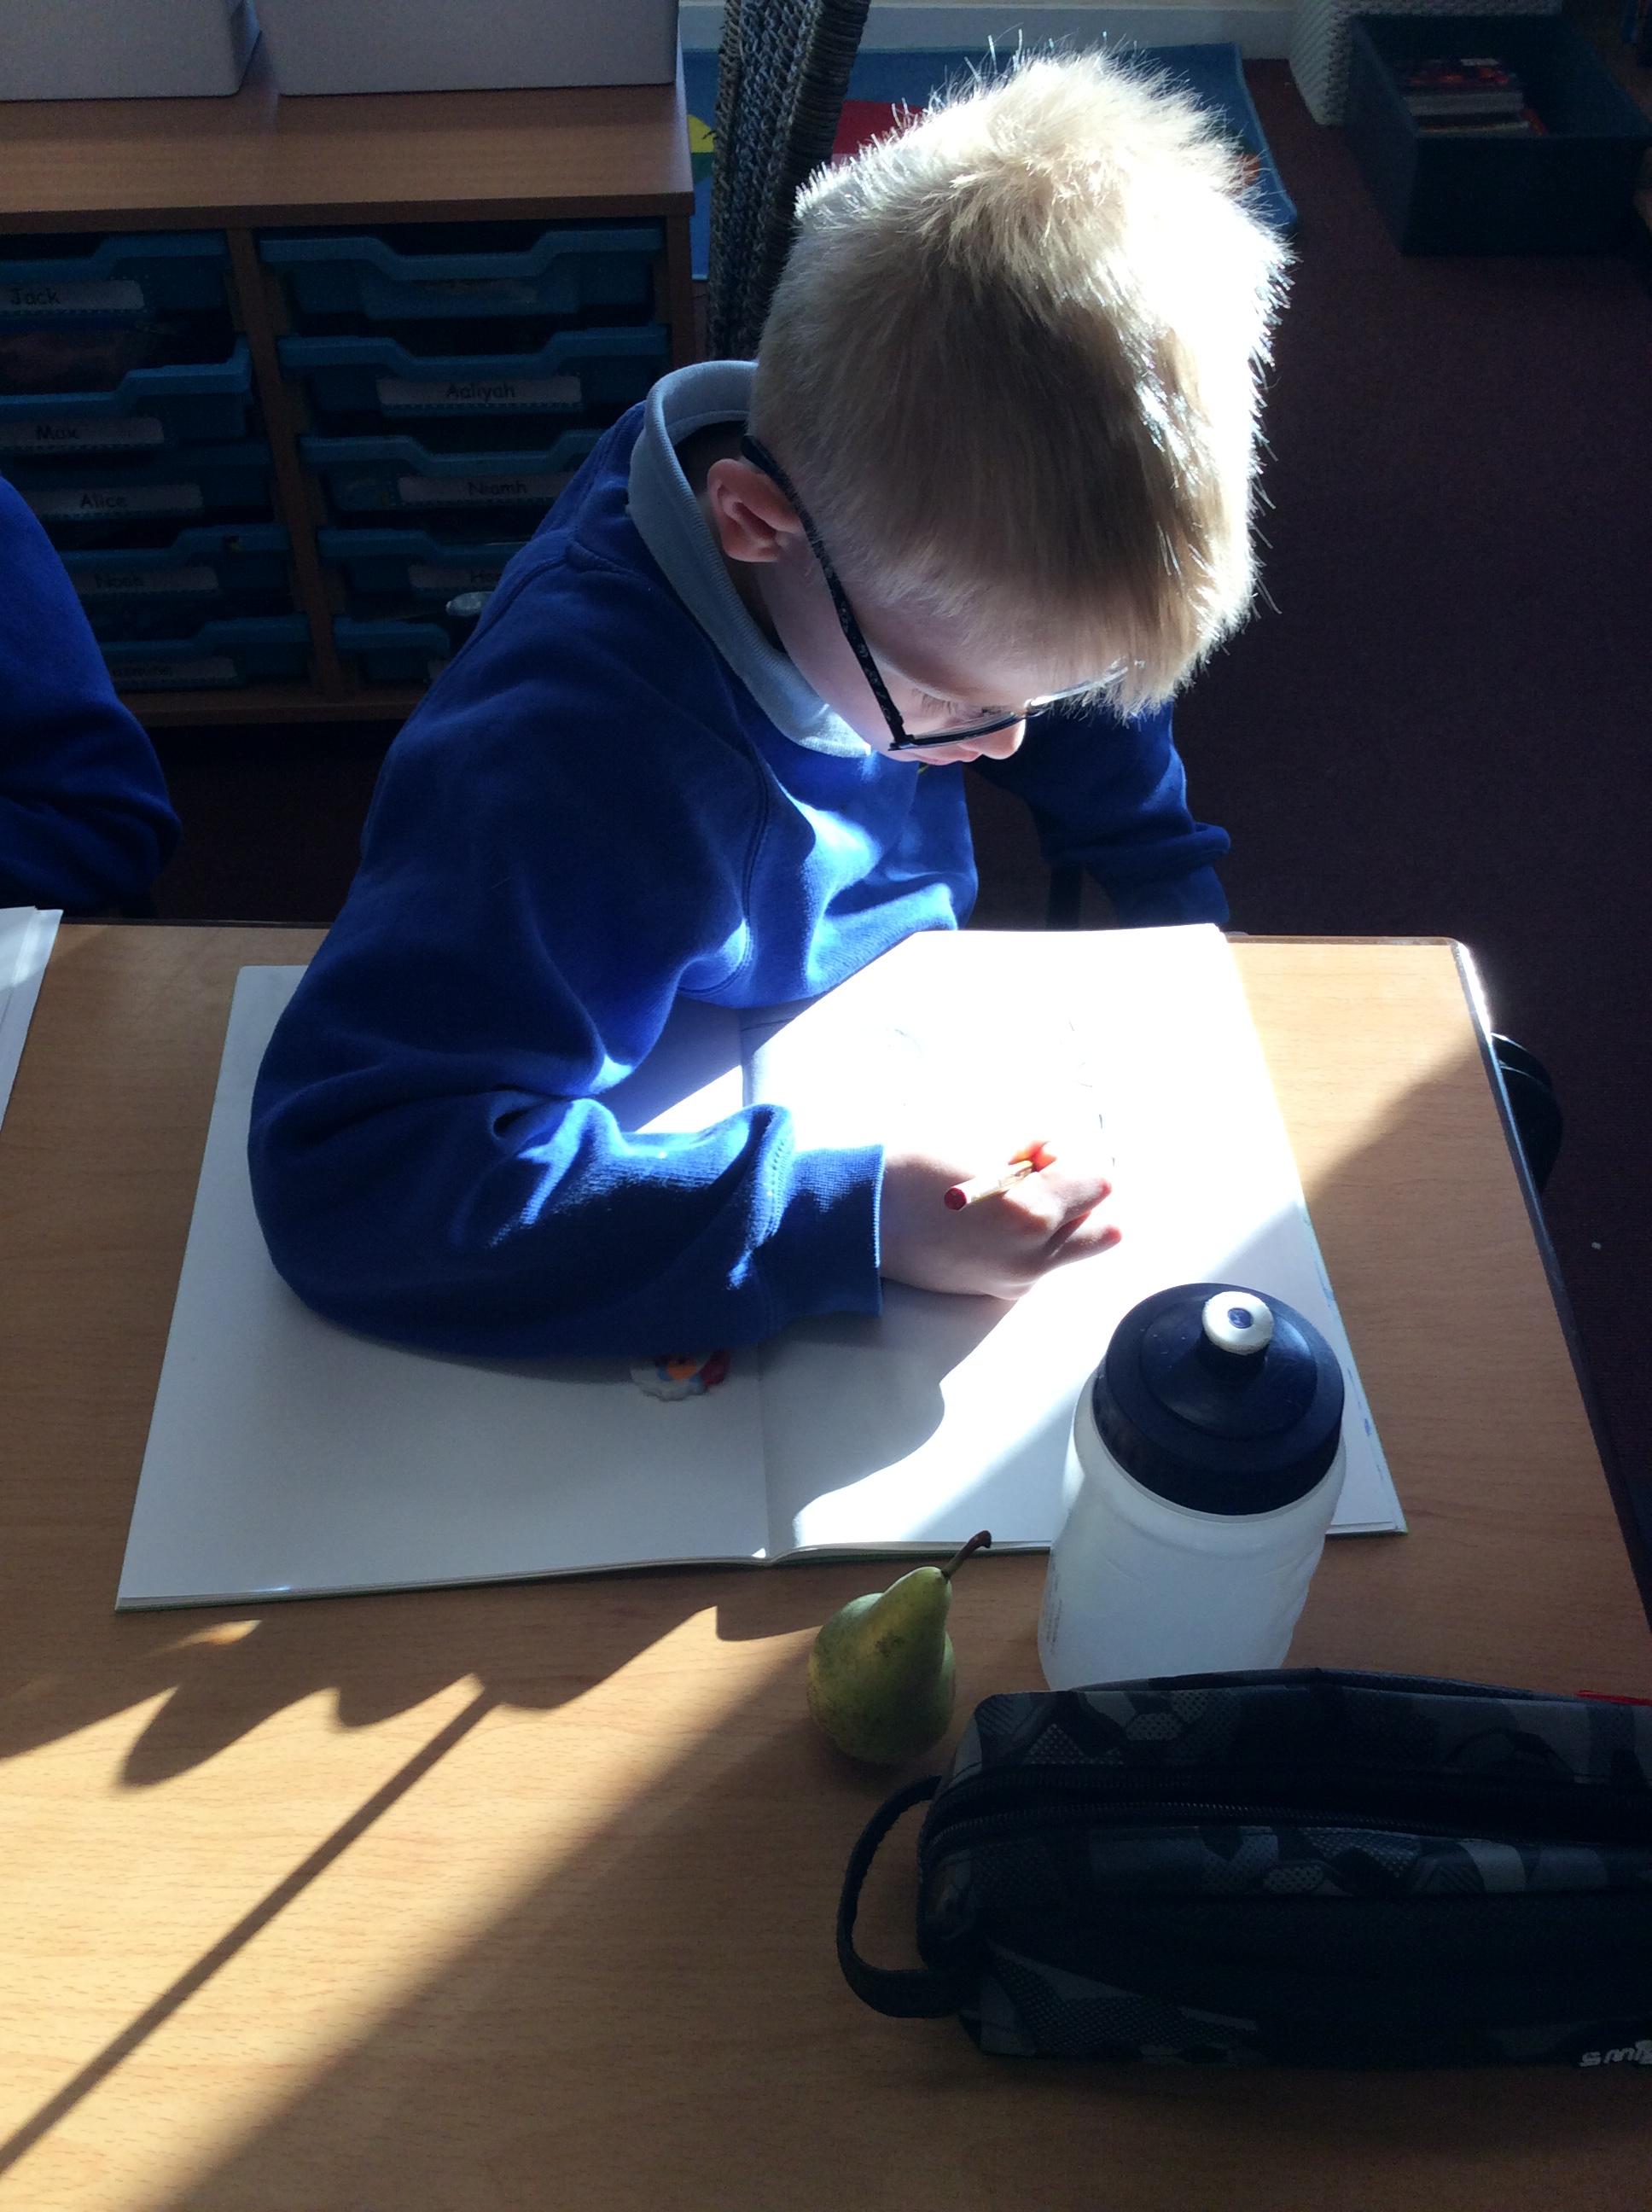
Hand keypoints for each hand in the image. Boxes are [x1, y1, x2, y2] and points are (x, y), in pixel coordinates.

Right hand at [878, 1127, 1118, 1299]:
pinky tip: (996, 1225)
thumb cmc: (913, 1172)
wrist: (862, 1221)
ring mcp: (1018, 1278)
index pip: (1096, 1184)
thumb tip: (1053, 1162)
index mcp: (1032, 1214)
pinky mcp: (1000, 1288)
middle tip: (1037, 1179)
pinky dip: (1036, 1241)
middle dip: (1078, 1197)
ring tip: (1017, 1202)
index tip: (1032, 1154)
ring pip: (1076, 1249)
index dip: (1067, 1160)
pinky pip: (1043, 1262)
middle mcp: (1034, 1256)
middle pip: (1102, 1226)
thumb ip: (1031, 1158)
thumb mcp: (981, 1148)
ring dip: (1062, 1221)